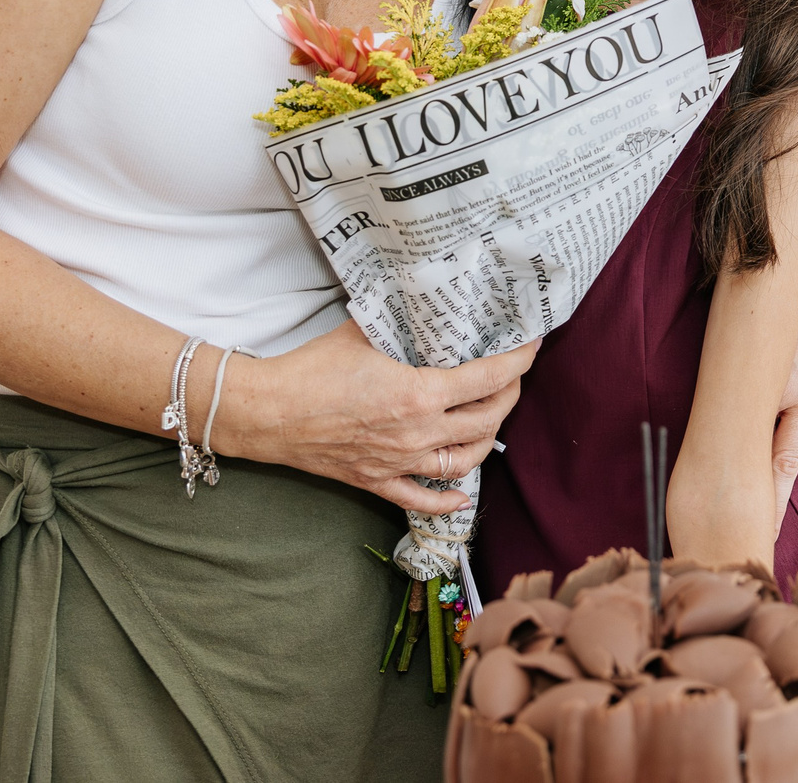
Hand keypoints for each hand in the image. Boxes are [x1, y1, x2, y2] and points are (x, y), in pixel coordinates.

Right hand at [226, 322, 536, 515]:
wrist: (267, 411)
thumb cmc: (311, 368)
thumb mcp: (363, 331)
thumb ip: (399, 321)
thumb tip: (422, 298)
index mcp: (419, 394)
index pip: (487, 380)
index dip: (516, 363)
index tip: (530, 348)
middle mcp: (417, 433)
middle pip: (486, 421)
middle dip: (508, 396)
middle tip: (514, 377)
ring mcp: (398, 462)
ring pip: (464, 461)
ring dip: (487, 439)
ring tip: (494, 418)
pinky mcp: (376, 480)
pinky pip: (421, 497)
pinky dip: (447, 500)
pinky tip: (463, 494)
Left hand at [772, 232, 797, 510]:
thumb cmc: (772, 294)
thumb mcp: (748, 338)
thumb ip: (745, 383)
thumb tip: (730, 423)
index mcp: (776, 382)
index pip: (764, 452)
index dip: (756, 489)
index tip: (746, 514)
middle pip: (791, 459)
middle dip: (776, 491)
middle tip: (763, 523)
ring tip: (786, 417)